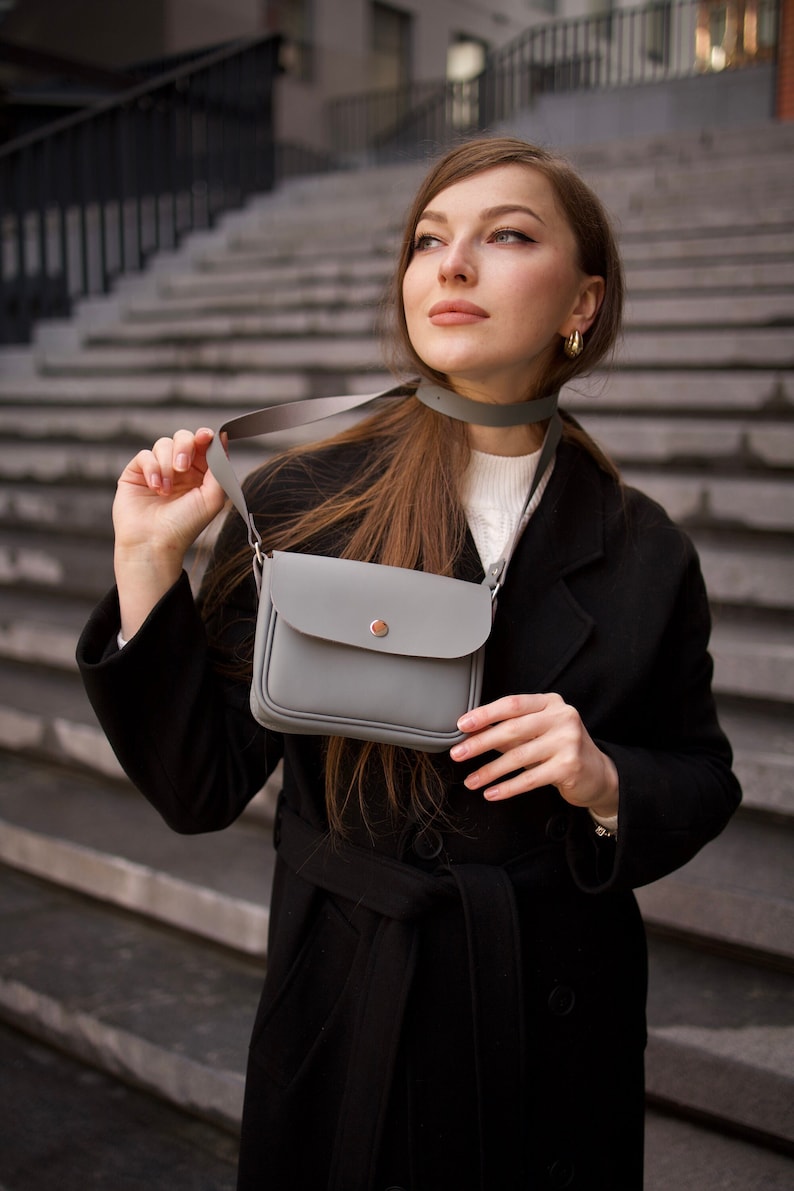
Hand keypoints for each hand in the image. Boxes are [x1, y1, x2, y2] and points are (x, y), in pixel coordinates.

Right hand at [113, 427, 226, 638]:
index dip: (205, 437)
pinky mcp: (136, 473)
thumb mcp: (212, 498)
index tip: (205, 437)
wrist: (154, 544)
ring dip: (166, 465)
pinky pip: (144, 455)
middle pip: (183, 438)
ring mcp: (157, 470)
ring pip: (163, 444)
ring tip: (166, 490)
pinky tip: (155, 488)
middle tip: (182, 467)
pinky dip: (151, 468)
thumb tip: (223, 440)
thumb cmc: (184, 526)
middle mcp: (179, 471)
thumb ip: (220, 469)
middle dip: (184, 447)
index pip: (203, 446)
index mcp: (199, 475)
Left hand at [450, 693, 618, 816]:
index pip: (512, 704)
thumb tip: (472, 732)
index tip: (462, 724)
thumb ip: (510, 729)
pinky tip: (492, 793)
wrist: (597, 773)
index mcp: (550, 703)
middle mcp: (562, 717)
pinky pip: (530, 778)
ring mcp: (568, 741)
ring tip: (471, 780)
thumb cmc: (560, 749)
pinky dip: (508, 787)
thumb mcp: (537, 733)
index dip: (485, 714)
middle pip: (513, 729)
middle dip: (481, 743)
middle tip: (458, 753)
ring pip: (518, 756)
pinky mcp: (570, 766)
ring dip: (490, 771)